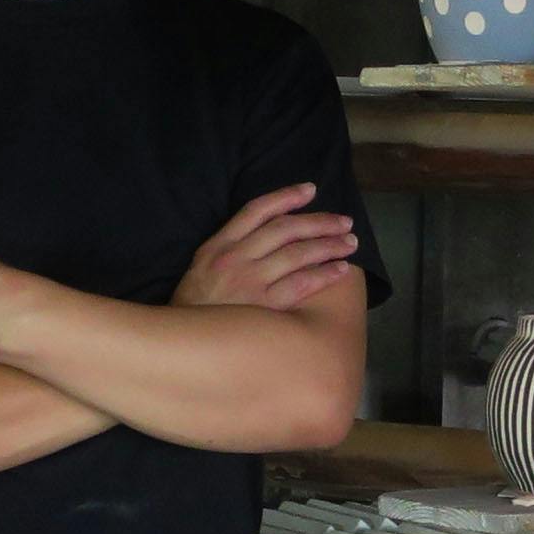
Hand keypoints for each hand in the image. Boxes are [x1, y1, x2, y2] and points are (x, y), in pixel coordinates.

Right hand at [177, 184, 358, 311]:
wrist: (183, 343)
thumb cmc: (195, 308)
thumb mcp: (202, 267)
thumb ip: (229, 247)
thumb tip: (265, 233)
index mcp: (219, 245)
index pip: (256, 210)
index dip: (286, 197)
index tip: (311, 190)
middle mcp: (236, 257)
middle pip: (285, 229)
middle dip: (319, 222)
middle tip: (345, 221)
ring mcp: (250, 280)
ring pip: (297, 254)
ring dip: (328, 245)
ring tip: (350, 242)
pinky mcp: (263, 306)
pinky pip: (300, 284)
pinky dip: (324, 274)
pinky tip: (340, 269)